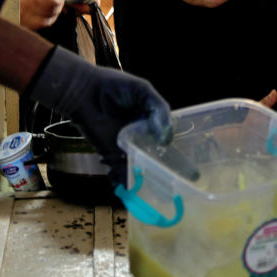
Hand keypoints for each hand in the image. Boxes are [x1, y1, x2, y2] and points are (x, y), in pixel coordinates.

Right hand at [18, 0, 62, 29]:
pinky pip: (36, 26)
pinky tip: (44, 19)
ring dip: (52, 17)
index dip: (59, 0)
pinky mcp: (20, 24)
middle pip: (51, 11)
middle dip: (58, 8)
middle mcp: (28, 6)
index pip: (52, 0)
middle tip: (59, 5)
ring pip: (45, 21)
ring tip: (53, 13)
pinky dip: (43, 23)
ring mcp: (24, 17)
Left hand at [29, 46, 171, 184]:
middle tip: (182, 182)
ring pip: (142, 166)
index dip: (180, 151)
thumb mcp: (143, 91)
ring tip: (162, 190)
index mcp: (152, 119)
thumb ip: (158, 111)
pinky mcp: (111, 155)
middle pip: (158, 155)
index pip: (169, 137)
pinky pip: (122, 171)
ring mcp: (127, 146)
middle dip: (168, 169)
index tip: (192, 168)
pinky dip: (127, 181)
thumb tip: (166, 138)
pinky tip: (134, 189)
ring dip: (150, 177)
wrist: (84, 92)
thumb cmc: (114, 86)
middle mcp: (142, 135)